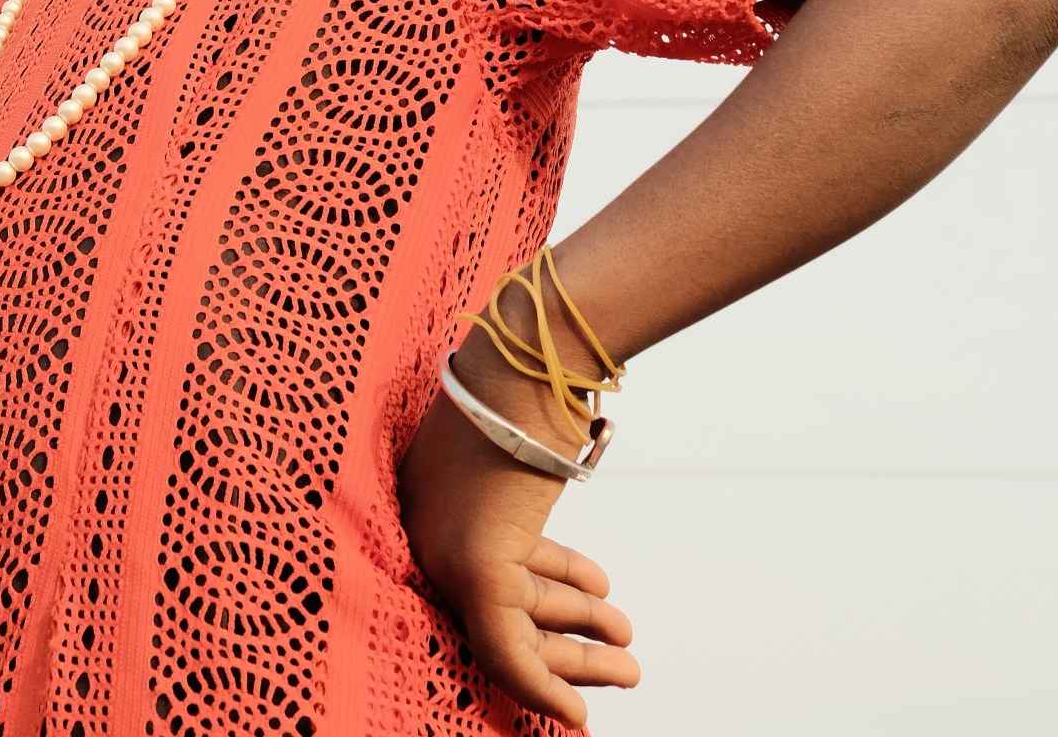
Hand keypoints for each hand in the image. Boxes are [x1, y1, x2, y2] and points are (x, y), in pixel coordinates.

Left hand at [396, 340, 639, 728]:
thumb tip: (566, 443)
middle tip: (620, 654)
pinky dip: (544, 688)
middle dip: (568, 644)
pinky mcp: (472, 569)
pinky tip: (576, 711)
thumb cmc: (526, 377)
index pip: (485, 572)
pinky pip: (505, 651)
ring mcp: (446, 552)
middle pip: (500, 610)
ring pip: (512, 636)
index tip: (589, 610)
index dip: (542, 603)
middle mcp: (429, 531)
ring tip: (628, 666)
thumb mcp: (522, 428)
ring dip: (576, 662)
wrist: (525, 355)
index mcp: (433, 497)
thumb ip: (526, 460)